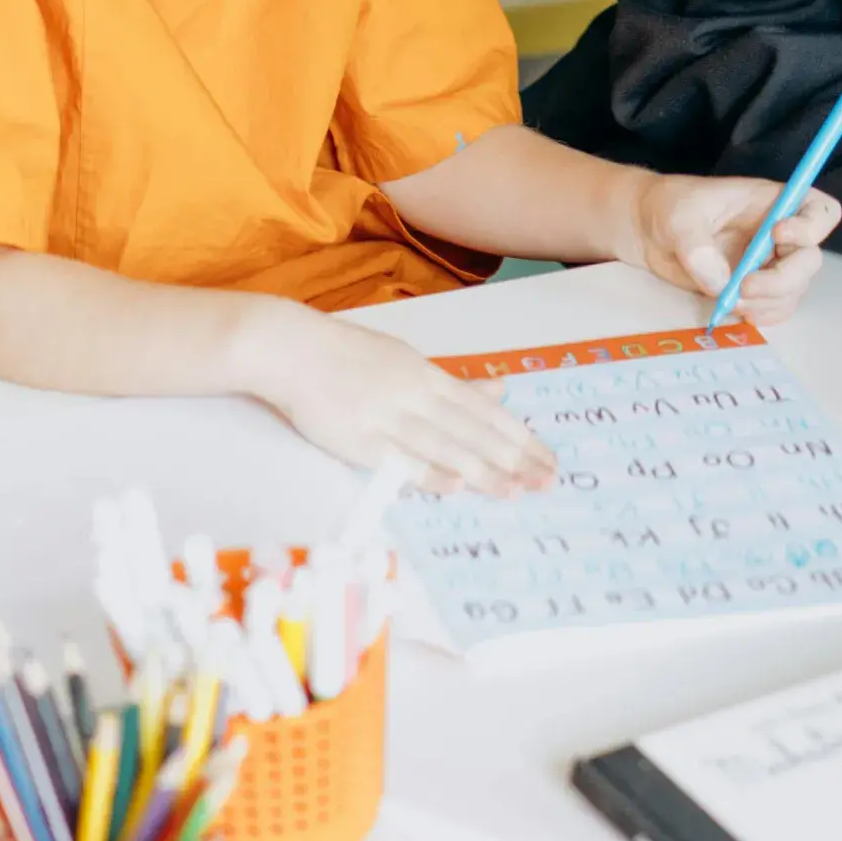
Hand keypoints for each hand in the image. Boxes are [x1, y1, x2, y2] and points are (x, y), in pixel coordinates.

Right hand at [259, 306, 555, 495]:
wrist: (293, 350)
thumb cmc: (350, 356)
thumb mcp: (407, 360)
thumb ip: (454, 382)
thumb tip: (501, 389)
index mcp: (429, 376)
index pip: (484, 411)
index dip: (518, 436)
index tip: (547, 456)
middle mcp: (416, 396)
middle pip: (473, 431)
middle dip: (514, 458)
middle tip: (547, 480)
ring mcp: (388, 418)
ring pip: (445, 447)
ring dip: (483, 471)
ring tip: (515, 490)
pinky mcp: (359, 441)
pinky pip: (400, 461)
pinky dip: (428, 473)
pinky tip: (455, 486)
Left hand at [619, 174, 840, 325]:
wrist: (649, 231)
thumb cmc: (670, 207)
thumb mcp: (679, 216)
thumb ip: (698, 246)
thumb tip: (721, 283)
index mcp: (771, 203)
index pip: (819, 210)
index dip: (811, 226)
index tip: (777, 235)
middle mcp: (779, 234)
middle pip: (809, 260)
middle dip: (783, 279)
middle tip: (745, 287)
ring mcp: (769, 264)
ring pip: (794, 290)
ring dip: (769, 302)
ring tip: (732, 300)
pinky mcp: (754, 290)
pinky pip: (775, 309)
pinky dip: (760, 315)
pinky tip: (734, 310)